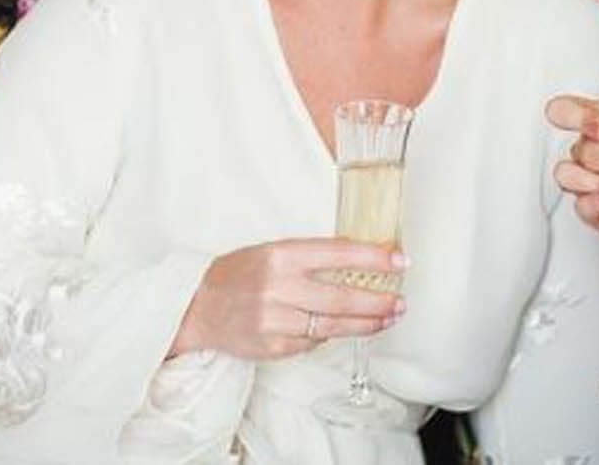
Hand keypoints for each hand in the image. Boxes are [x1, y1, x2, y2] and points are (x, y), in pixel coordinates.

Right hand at [171, 238, 405, 359]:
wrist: (198, 307)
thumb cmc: (239, 274)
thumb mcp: (272, 252)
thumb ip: (310, 257)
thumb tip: (359, 263)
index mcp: (280, 255)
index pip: (337, 253)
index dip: (373, 257)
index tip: (400, 260)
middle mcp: (278, 287)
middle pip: (341, 297)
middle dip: (378, 301)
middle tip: (400, 301)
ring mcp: (276, 320)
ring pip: (333, 326)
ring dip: (366, 324)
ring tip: (387, 319)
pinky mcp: (274, 346)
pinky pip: (313, 343)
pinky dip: (328, 336)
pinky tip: (340, 330)